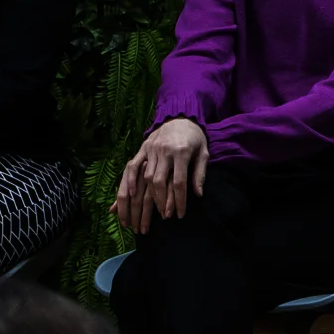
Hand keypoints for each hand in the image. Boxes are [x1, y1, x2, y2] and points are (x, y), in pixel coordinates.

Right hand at [112, 118, 208, 235]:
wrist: (180, 117)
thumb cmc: (195, 138)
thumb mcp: (203, 153)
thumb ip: (199, 173)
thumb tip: (198, 194)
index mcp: (181, 153)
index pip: (179, 182)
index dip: (179, 201)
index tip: (180, 215)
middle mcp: (164, 151)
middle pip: (160, 182)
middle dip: (162, 202)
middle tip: (166, 216)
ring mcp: (151, 149)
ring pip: (146, 176)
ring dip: (149, 195)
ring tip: (153, 210)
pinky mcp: (143, 148)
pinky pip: (133, 166)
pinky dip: (131, 181)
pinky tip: (131, 194)